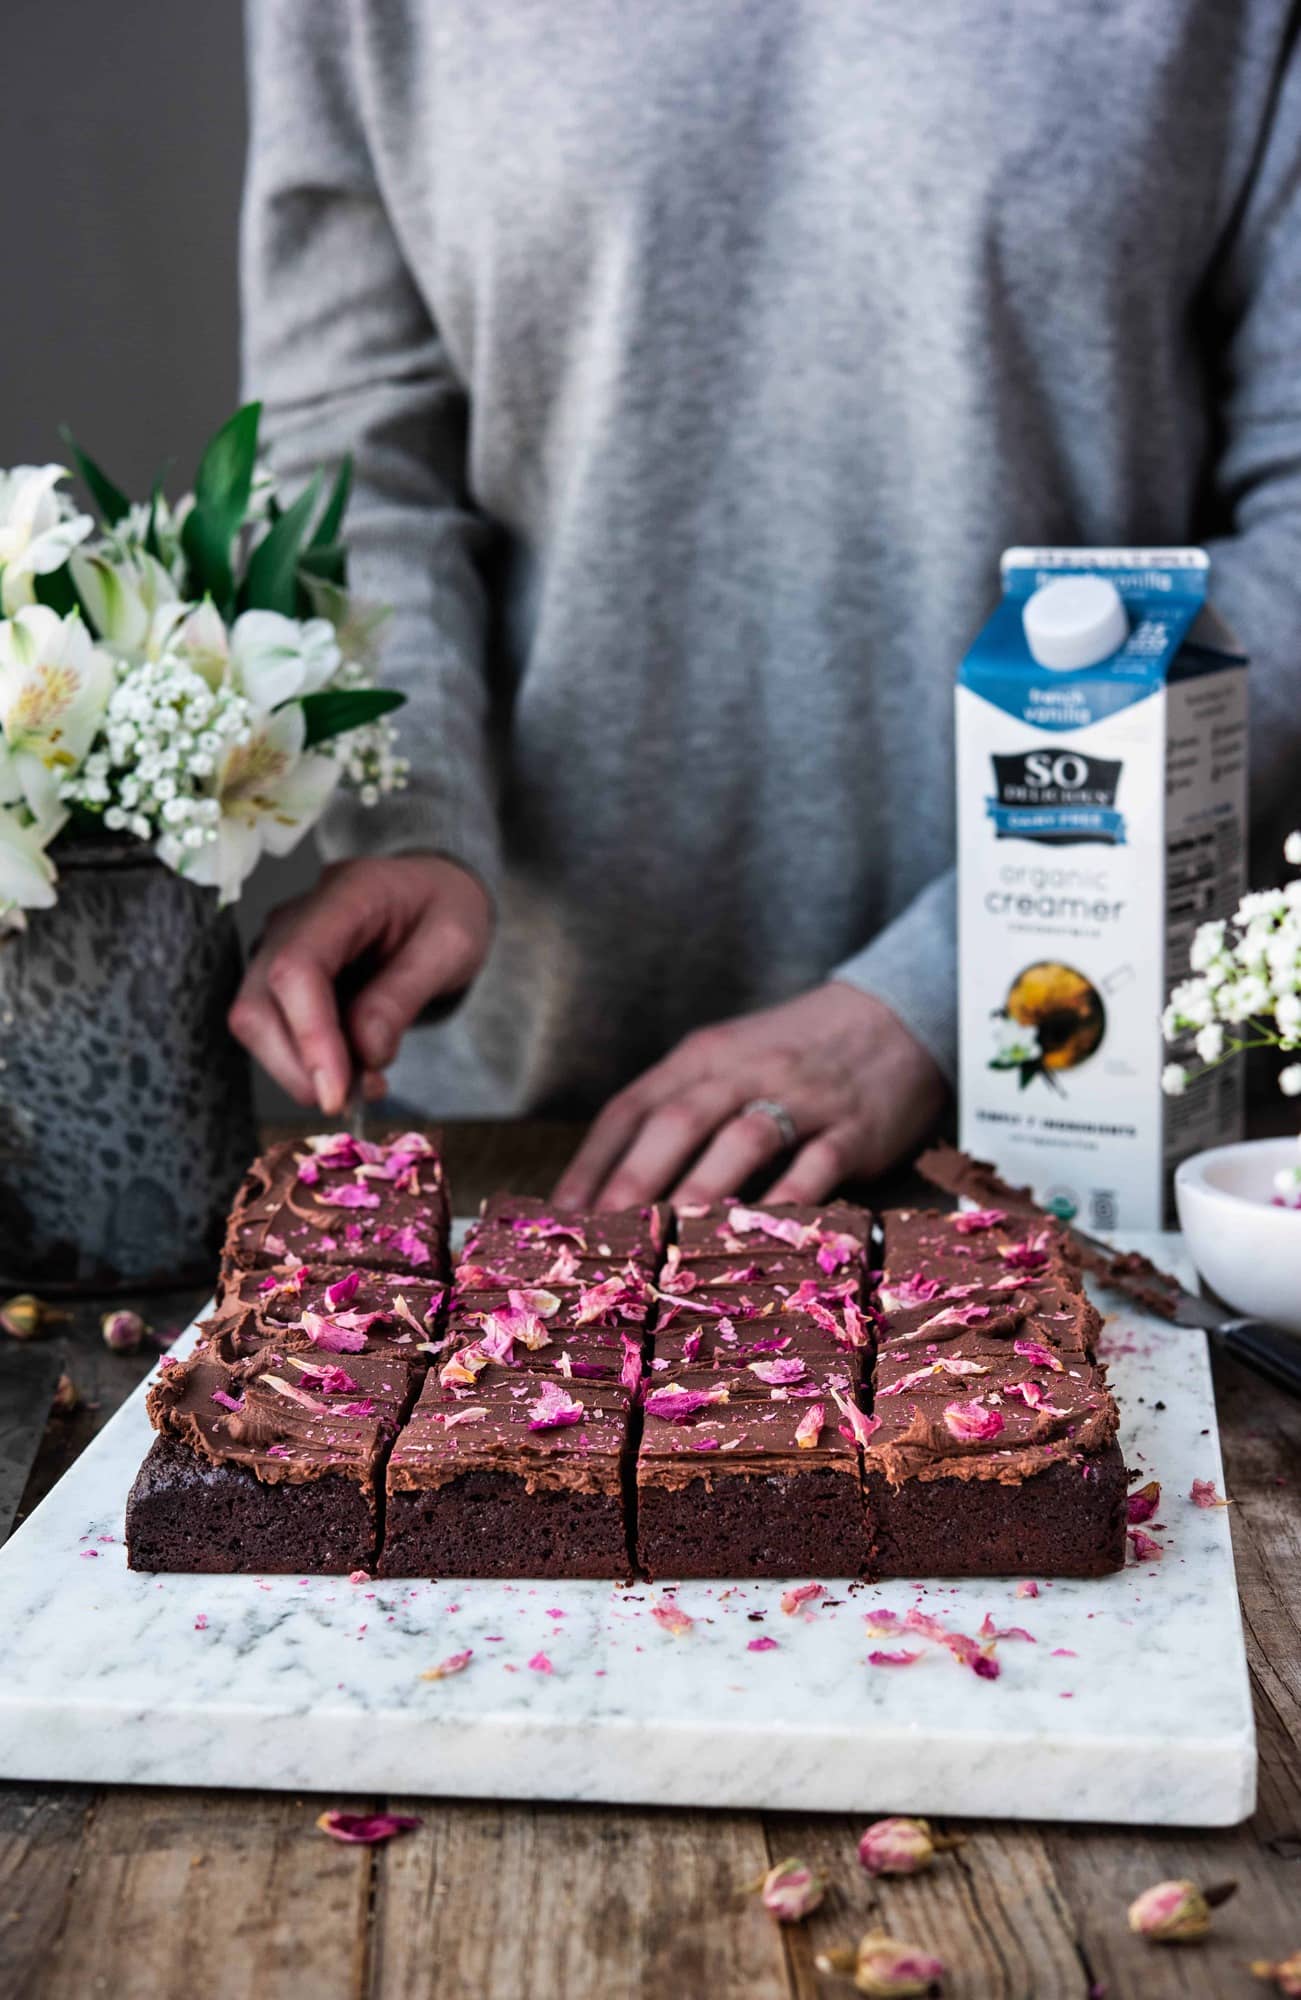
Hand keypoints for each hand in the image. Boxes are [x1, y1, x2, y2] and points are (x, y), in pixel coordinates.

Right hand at [228, 854, 491, 1115]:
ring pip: (256, 1024)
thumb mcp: (451, 945)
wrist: (432, 892)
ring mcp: (278, 948)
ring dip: (302, 1070)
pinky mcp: (278, 979)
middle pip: (259, 1004)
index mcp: (344, 896)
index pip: (297, 968)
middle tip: (358, 1098)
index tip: (337, 1091)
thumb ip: (405, 994)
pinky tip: (352, 1069)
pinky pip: (274, 1030)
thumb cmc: (443, 909)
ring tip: (367, 1081)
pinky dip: (306, 1062)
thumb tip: (366, 1053)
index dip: (309, 1036)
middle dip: (299, 1067)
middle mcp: (294, 920)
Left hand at [554, 982, 947, 1209]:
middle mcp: (743, 1071)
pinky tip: (761, 1235)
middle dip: (634, 1183)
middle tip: (602, 1238)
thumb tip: (611, 1191)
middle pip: (677, 1123)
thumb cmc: (793, 1054)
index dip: (591, 1163)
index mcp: (700, 1058)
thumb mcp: (726, 1064)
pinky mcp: (853, 1128)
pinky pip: (817, 1166)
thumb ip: (676, 1113)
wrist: (896, 1015)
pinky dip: (787, 1202)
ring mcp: (801, 1098)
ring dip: (703, 1191)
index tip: (560, 1216)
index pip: (631, 1109)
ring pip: (743, 1141)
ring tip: (669, 1242)